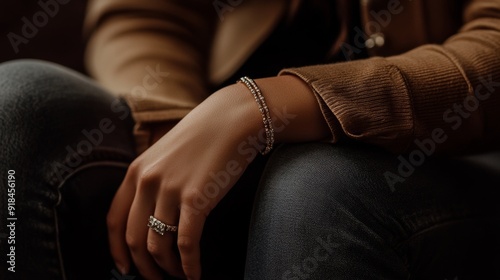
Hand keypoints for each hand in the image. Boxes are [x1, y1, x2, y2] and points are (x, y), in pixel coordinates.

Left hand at [107, 82, 262, 278]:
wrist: (232, 119)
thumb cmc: (204, 135)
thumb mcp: (166, 153)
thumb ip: (153, 178)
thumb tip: (154, 213)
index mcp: (136, 171)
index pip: (114, 220)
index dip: (117, 249)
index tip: (124, 267)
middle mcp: (147, 182)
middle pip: (135, 239)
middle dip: (144, 267)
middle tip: (156, 279)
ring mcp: (170, 191)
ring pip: (159, 246)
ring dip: (168, 269)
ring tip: (180, 277)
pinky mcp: (196, 199)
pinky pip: (187, 244)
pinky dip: (189, 266)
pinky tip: (196, 273)